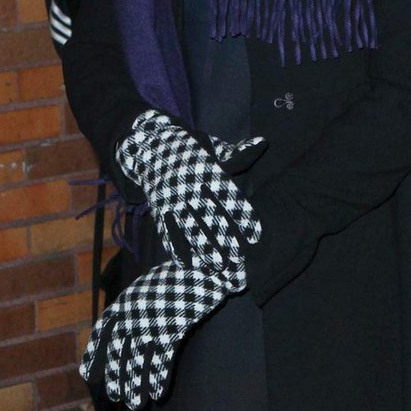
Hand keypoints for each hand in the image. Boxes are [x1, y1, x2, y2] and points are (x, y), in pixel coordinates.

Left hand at [80, 258, 232, 410]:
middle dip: (116, 376)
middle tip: (116, 396)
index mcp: (123, 303)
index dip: (93, 354)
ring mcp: (150, 324)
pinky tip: (157, 394)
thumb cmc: (177, 275)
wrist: (201, 266)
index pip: (102, 331)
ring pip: (137, 360)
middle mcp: (132, 315)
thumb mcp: (147, 286)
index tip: (86, 374)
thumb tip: (128, 322)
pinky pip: (161, 359)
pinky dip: (158, 378)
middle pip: (118, 351)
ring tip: (135, 404)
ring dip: (135, 384)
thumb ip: (136, 304)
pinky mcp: (171, 330)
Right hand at [116, 109, 262, 286]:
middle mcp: (189, 184)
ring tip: (217, 266)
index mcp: (206, 169)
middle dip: (224, 237)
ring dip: (203, 247)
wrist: (149, 145)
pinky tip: (187, 264)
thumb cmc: (190, 148)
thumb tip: (262, 144)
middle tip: (239, 258)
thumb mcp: (212, 146)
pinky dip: (176, 247)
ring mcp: (171, 197)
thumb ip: (238, 153)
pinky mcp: (158, 207)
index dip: (242, 216)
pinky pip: (167, 229)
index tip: (255, 236)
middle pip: (209, 214)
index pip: (228, 195)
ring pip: (189, 226)